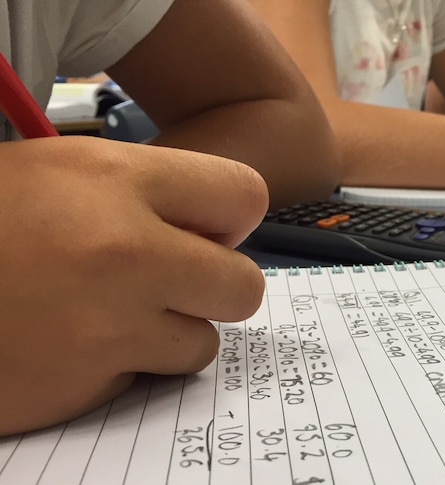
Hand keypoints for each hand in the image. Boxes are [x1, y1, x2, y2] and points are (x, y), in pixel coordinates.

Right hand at [0, 136, 267, 435]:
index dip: (230, 218)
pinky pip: (143, 378)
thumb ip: (148, 192)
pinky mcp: (83, 387)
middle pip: (244, 287)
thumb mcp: (60, 170)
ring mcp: (106, 328)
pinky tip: (71, 343)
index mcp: (116, 180)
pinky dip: (119, 366)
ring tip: (110, 312)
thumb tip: (222, 231)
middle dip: (215, 287)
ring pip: (200, 344)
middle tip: (172, 281)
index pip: (246, 196)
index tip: (204, 231)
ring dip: (168, 332)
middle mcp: (125, 252)